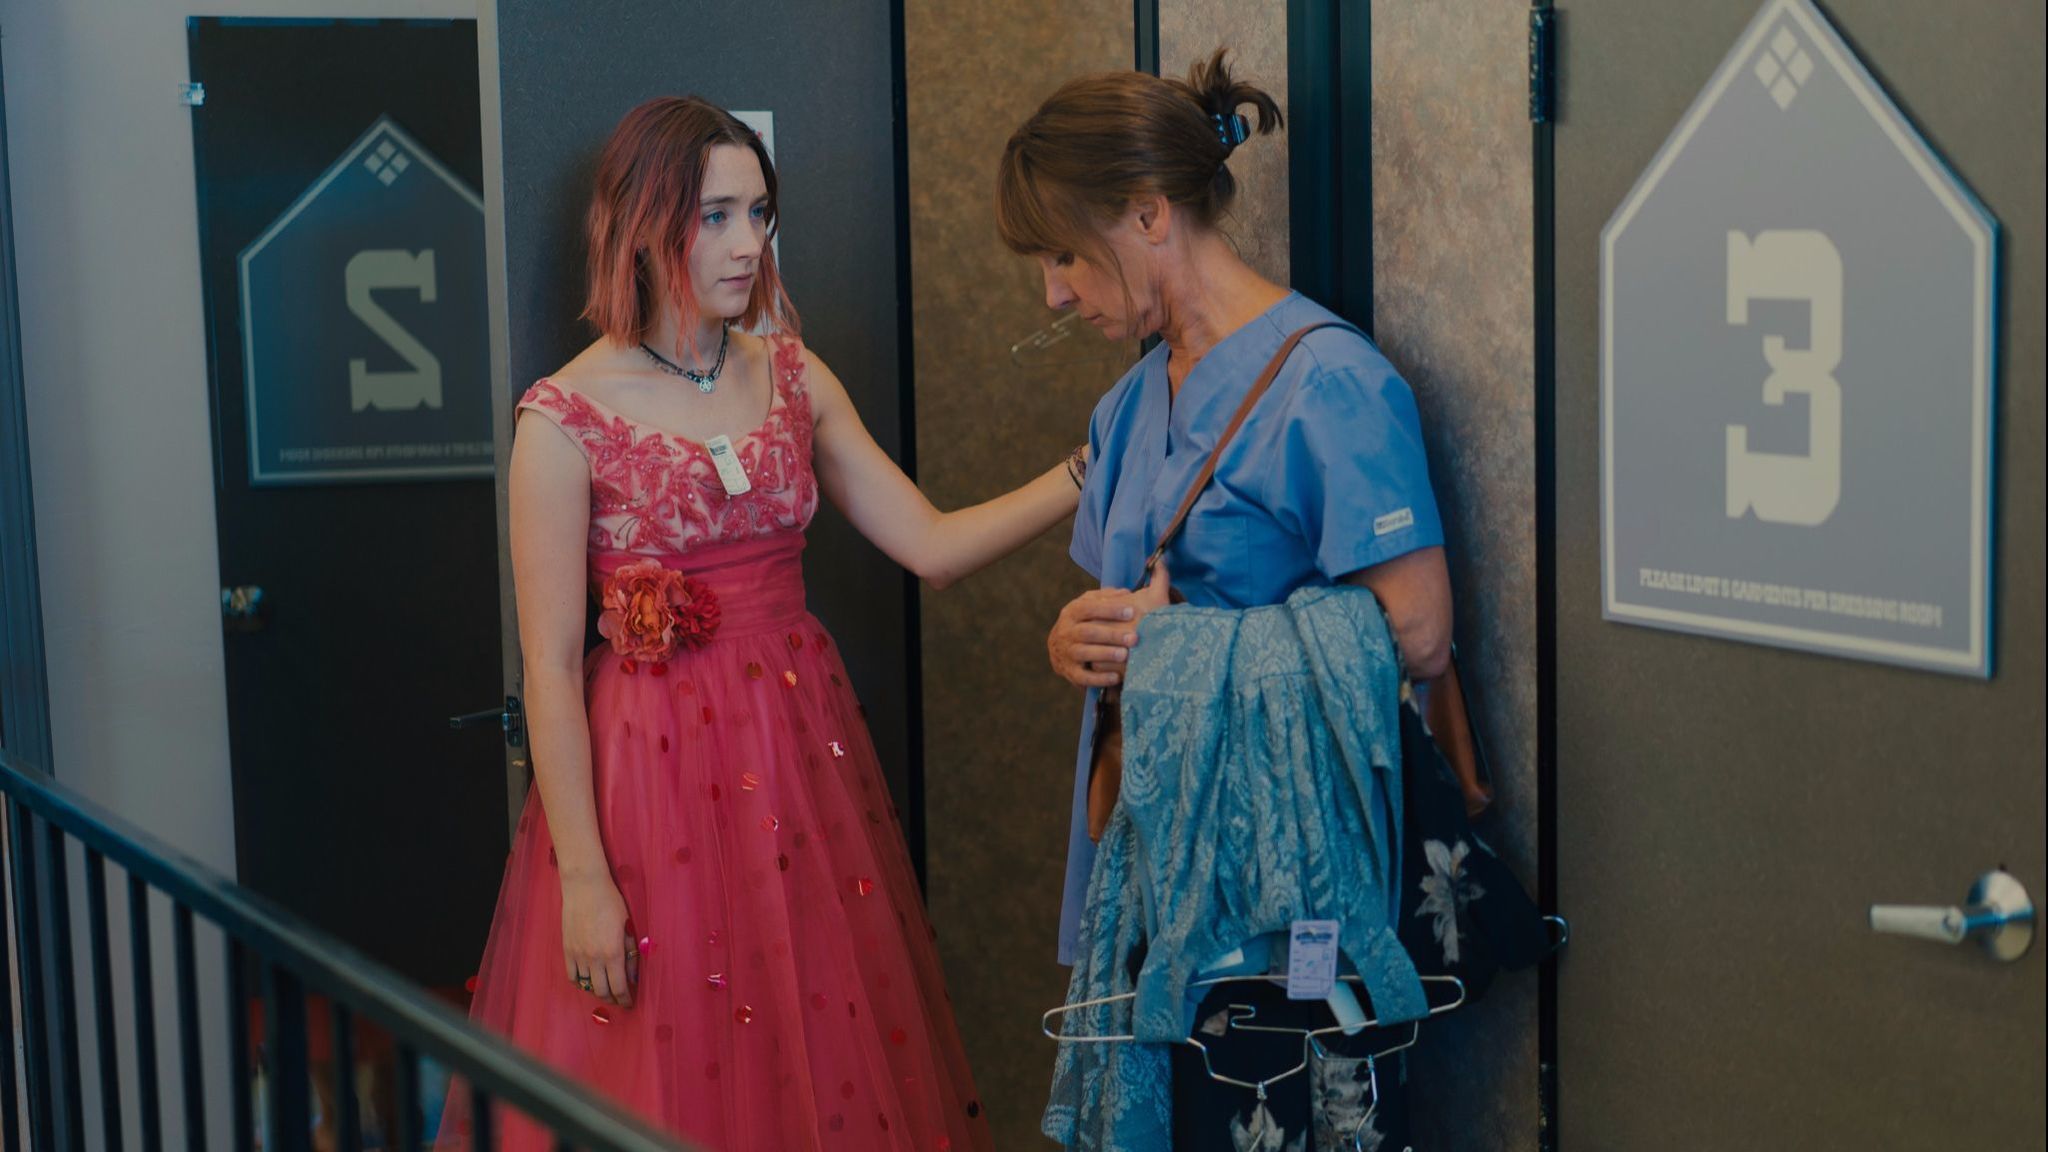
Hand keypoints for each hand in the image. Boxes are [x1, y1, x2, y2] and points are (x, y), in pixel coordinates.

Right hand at [561, 872, 636, 1007]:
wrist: (584, 888)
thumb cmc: (611, 903)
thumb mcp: (628, 927)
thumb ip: (630, 953)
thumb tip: (633, 976)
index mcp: (613, 953)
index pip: (619, 987)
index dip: (625, 999)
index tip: (629, 1003)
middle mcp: (594, 958)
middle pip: (602, 991)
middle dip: (612, 999)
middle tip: (619, 999)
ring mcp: (578, 955)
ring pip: (587, 985)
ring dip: (597, 990)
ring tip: (605, 989)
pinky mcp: (566, 950)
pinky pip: (572, 976)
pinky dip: (580, 982)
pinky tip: (588, 981)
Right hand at [1047, 564, 1172, 688]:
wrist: (1058, 648)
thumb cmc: (1083, 622)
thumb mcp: (1088, 604)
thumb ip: (1106, 597)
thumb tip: (1126, 593)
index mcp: (1072, 612)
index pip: (1088, 608)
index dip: (1109, 610)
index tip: (1131, 611)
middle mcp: (1066, 632)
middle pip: (1087, 632)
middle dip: (1111, 635)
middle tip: (1134, 638)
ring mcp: (1067, 653)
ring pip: (1084, 653)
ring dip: (1105, 654)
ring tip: (1125, 655)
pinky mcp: (1070, 672)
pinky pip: (1083, 677)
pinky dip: (1099, 678)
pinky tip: (1116, 677)